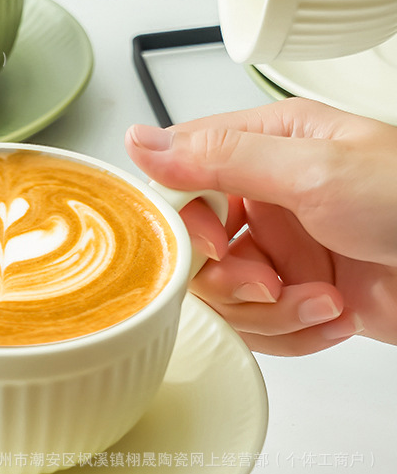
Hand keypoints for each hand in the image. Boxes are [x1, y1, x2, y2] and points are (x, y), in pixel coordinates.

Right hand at [126, 98, 396, 354]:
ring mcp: (279, 248)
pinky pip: (257, 324)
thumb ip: (219, 157)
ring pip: (222, 293)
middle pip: (194, 246)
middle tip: (266, 282)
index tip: (209, 244)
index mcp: (267, 145)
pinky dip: (292, 331)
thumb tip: (141, 142)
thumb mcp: (314, 171)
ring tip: (317, 298)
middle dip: (228, 277)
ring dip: (268, 309)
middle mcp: (266, 196)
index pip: (181, 175)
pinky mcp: (295, 293)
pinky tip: (331, 313)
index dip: (182, 218)